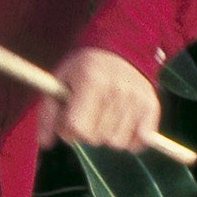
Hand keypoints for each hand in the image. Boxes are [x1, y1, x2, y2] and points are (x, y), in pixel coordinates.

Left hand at [41, 46, 161, 152]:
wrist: (119, 51)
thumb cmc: (82, 70)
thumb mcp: (59, 83)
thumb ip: (48, 114)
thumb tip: (45, 144)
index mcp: (91, 81)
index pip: (78, 128)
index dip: (67, 131)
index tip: (67, 122)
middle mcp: (117, 89)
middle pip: (97, 138)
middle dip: (86, 133)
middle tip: (87, 116)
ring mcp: (137, 98)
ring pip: (117, 143)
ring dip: (107, 136)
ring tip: (104, 117)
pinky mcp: (152, 106)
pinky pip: (140, 142)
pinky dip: (130, 140)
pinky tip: (121, 124)